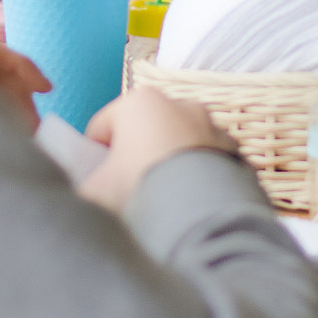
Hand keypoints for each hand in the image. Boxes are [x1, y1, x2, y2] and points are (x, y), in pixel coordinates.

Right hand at [78, 87, 236, 213]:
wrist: (200, 215)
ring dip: (168, 166)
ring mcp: (213, 127)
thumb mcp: (95, 192)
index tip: (96, 180)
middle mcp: (180, 104)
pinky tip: (189, 205)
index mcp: (140, 102)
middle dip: (135, 158)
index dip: (93, 155)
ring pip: (178, 146)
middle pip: (143, 132)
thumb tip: (81, 196)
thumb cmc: (140, 189)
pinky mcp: (236, 153)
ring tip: (162, 202)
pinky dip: (197, 179)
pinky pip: (206, 165)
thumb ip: (82, 188)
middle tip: (128, 193)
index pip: (102, 126)